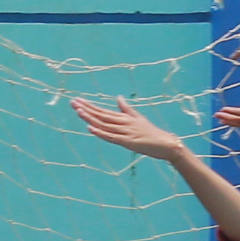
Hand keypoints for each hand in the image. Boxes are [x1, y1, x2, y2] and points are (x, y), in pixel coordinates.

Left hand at [69, 94, 189, 162]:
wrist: (167, 143)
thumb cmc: (151, 132)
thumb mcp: (138, 118)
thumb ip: (126, 109)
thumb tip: (118, 97)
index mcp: (124, 117)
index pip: (103, 110)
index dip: (89, 105)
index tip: (77, 100)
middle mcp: (123, 122)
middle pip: (101, 115)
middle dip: (86, 109)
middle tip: (72, 102)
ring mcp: (125, 132)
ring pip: (104, 124)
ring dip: (91, 118)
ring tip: (78, 111)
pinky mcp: (128, 142)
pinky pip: (111, 137)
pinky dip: (100, 132)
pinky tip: (90, 128)